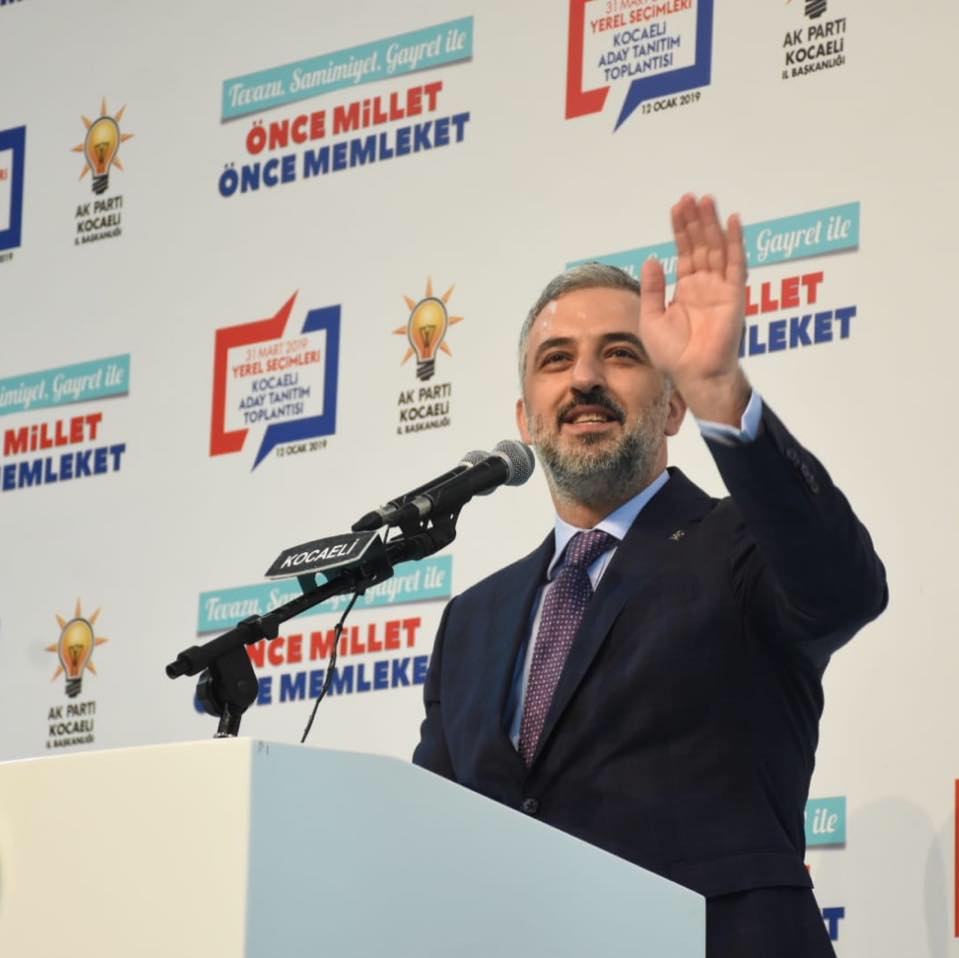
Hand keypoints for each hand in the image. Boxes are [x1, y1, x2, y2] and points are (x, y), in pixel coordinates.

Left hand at [639, 194, 749, 425]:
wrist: (693, 374)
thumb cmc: (673, 354)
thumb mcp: (651, 318)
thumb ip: (652, 289)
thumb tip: (652, 259)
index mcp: (686, 290)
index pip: (685, 252)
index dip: (681, 230)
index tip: (678, 207)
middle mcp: (705, 285)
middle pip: (701, 245)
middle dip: (695, 221)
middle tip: (690, 197)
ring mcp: (720, 288)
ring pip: (717, 248)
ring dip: (712, 224)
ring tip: (706, 200)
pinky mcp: (734, 295)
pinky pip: (736, 264)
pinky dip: (735, 242)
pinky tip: (731, 221)